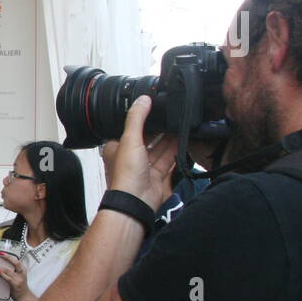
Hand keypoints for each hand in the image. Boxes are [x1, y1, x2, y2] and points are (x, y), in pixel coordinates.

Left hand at [0, 253, 31, 300]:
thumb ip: (12, 271)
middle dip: (6, 257)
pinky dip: (2, 274)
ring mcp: (18, 279)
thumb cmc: (20, 287)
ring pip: (8, 270)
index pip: (16, 260)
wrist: (24, 297)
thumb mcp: (18, 276)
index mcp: (22, 270)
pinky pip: (7, 278)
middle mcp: (21, 273)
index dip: (9, 255)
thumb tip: (0, 267)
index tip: (1, 253)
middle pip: (15, 262)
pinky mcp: (15, 285)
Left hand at [106, 96, 178, 211]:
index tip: (154, 106)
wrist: (135, 201)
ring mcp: (144, 167)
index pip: (130, 128)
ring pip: (159, 148)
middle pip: (147, 138)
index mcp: (117, 147)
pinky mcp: (156, 175)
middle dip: (159, 128)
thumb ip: (137, 118)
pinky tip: (184, 140)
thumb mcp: (129, 139)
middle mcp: (130, 157)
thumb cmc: (126, 174)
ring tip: (181, 123)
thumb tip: (143, 99)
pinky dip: (175, 151)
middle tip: (172, 114)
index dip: (141, 118)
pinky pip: (167, 160)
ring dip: (169, 138)